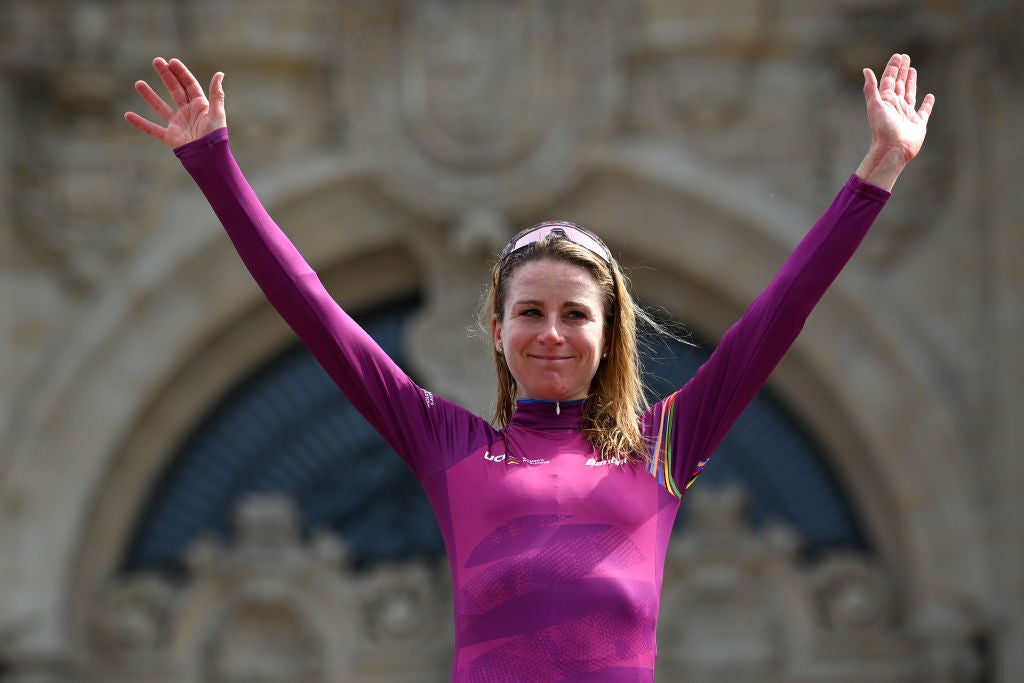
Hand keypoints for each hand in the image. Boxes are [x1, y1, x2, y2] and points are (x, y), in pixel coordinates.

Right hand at [124, 58, 225, 147]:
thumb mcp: (217, 113)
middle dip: (166, 76)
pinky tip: (128, 115)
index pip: (189, 85)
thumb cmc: (216, 137)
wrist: (209, 158)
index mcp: (200, 106)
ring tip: (138, 83)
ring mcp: (178, 124)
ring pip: (161, 107)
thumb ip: (217, 94)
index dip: (181, 73)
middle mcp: (188, 113)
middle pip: (175, 90)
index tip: (172, 61)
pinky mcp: (170, 136)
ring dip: (150, 95)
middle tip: (156, 61)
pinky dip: (140, 123)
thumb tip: (219, 74)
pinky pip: (152, 129)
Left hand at [856, 53, 934, 189]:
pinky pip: (924, 111)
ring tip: (913, 70)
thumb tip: (866, 70)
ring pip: (910, 94)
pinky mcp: (918, 124)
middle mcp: (896, 106)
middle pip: (900, 84)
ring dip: (911, 82)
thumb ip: (871, 88)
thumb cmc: (882, 129)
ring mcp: (907, 114)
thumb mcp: (875, 106)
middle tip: (906, 58)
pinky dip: (927, 104)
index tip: (898, 56)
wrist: (893, 149)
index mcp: (886, 101)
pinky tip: (930, 96)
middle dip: (902, 71)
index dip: (893, 68)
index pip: (890, 80)